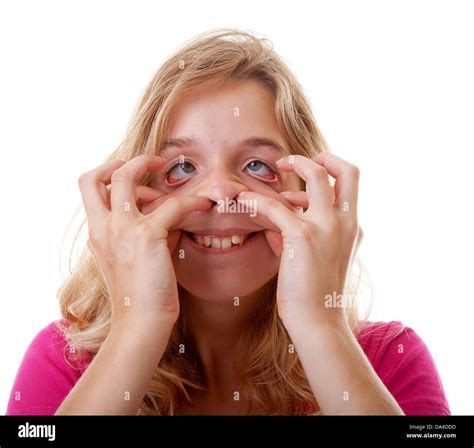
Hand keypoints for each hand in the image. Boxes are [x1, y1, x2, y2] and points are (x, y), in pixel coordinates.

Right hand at [78, 155, 211, 332]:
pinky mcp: (147, 235)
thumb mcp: (134, 260)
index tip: (134, 176)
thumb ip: (145, 233)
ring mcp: (121, 229)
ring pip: (126, 177)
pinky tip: (206, 205)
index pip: (89, 191)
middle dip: (121, 162)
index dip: (108, 175)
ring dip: (153, 168)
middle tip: (152, 162)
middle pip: (94, 177)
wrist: (142, 322)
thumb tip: (169, 215)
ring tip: (181, 183)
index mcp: (98, 235)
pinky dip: (192, 201)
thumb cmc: (141, 295)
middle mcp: (103, 228)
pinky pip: (172, 204)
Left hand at [237, 153, 362, 331]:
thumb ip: (303, 232)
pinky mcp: (303, 236)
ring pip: (313, 176)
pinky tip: (242, 200)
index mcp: (352, 227)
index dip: (330, 168)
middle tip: (289, 162)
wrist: (318, 321)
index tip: (307, 171)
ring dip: (287, 170)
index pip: (350, 182)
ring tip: (259, 185)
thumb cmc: (315, 293)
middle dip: (318, 157)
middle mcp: (345, 222)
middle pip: (345, 170)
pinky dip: (257, 199)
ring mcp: (327, 227)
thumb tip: (278, 219)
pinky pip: (276, 206)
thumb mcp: (318, 258)